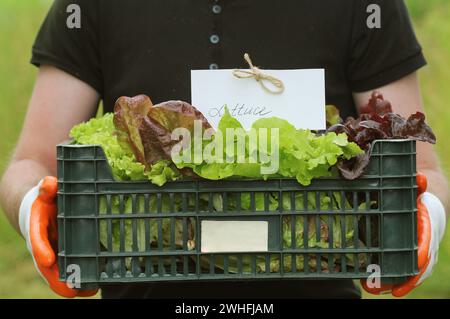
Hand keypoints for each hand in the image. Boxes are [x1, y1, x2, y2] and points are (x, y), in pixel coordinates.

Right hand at [19, 176, 97, 297]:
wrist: (38, 208)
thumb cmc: (46, 199)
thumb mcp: (45, 191)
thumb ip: (46, 187)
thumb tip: (49, 182)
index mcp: (36, 229)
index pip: (36, 240)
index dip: (41, 250)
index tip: (48, 260)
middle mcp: (43, 246)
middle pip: (47, 266)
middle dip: (58, 279)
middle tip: (72, 290)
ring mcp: (53, 253)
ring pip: (59, 273)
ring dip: (72, 284)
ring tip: (91, 290)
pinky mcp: (63, 255)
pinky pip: (70, 269)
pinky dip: (80, 278)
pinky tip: (96, 285)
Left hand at [361, 172, 445, 296]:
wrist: (432, 204)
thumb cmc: (422, 197)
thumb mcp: (421, 191)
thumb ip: (419, 186)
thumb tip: (420, 177)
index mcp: (427, 232)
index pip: (426, 249)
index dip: (419, 261)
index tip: (413, 269)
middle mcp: (424, 246)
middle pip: (416, 268)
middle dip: (403, 280)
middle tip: (386, 289)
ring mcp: (418, 253)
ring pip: (407, 273)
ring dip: (391, 282)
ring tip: (372, 289)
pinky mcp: (407, 254)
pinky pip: (399, 269)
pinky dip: (388, 278)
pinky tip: (371, 285)